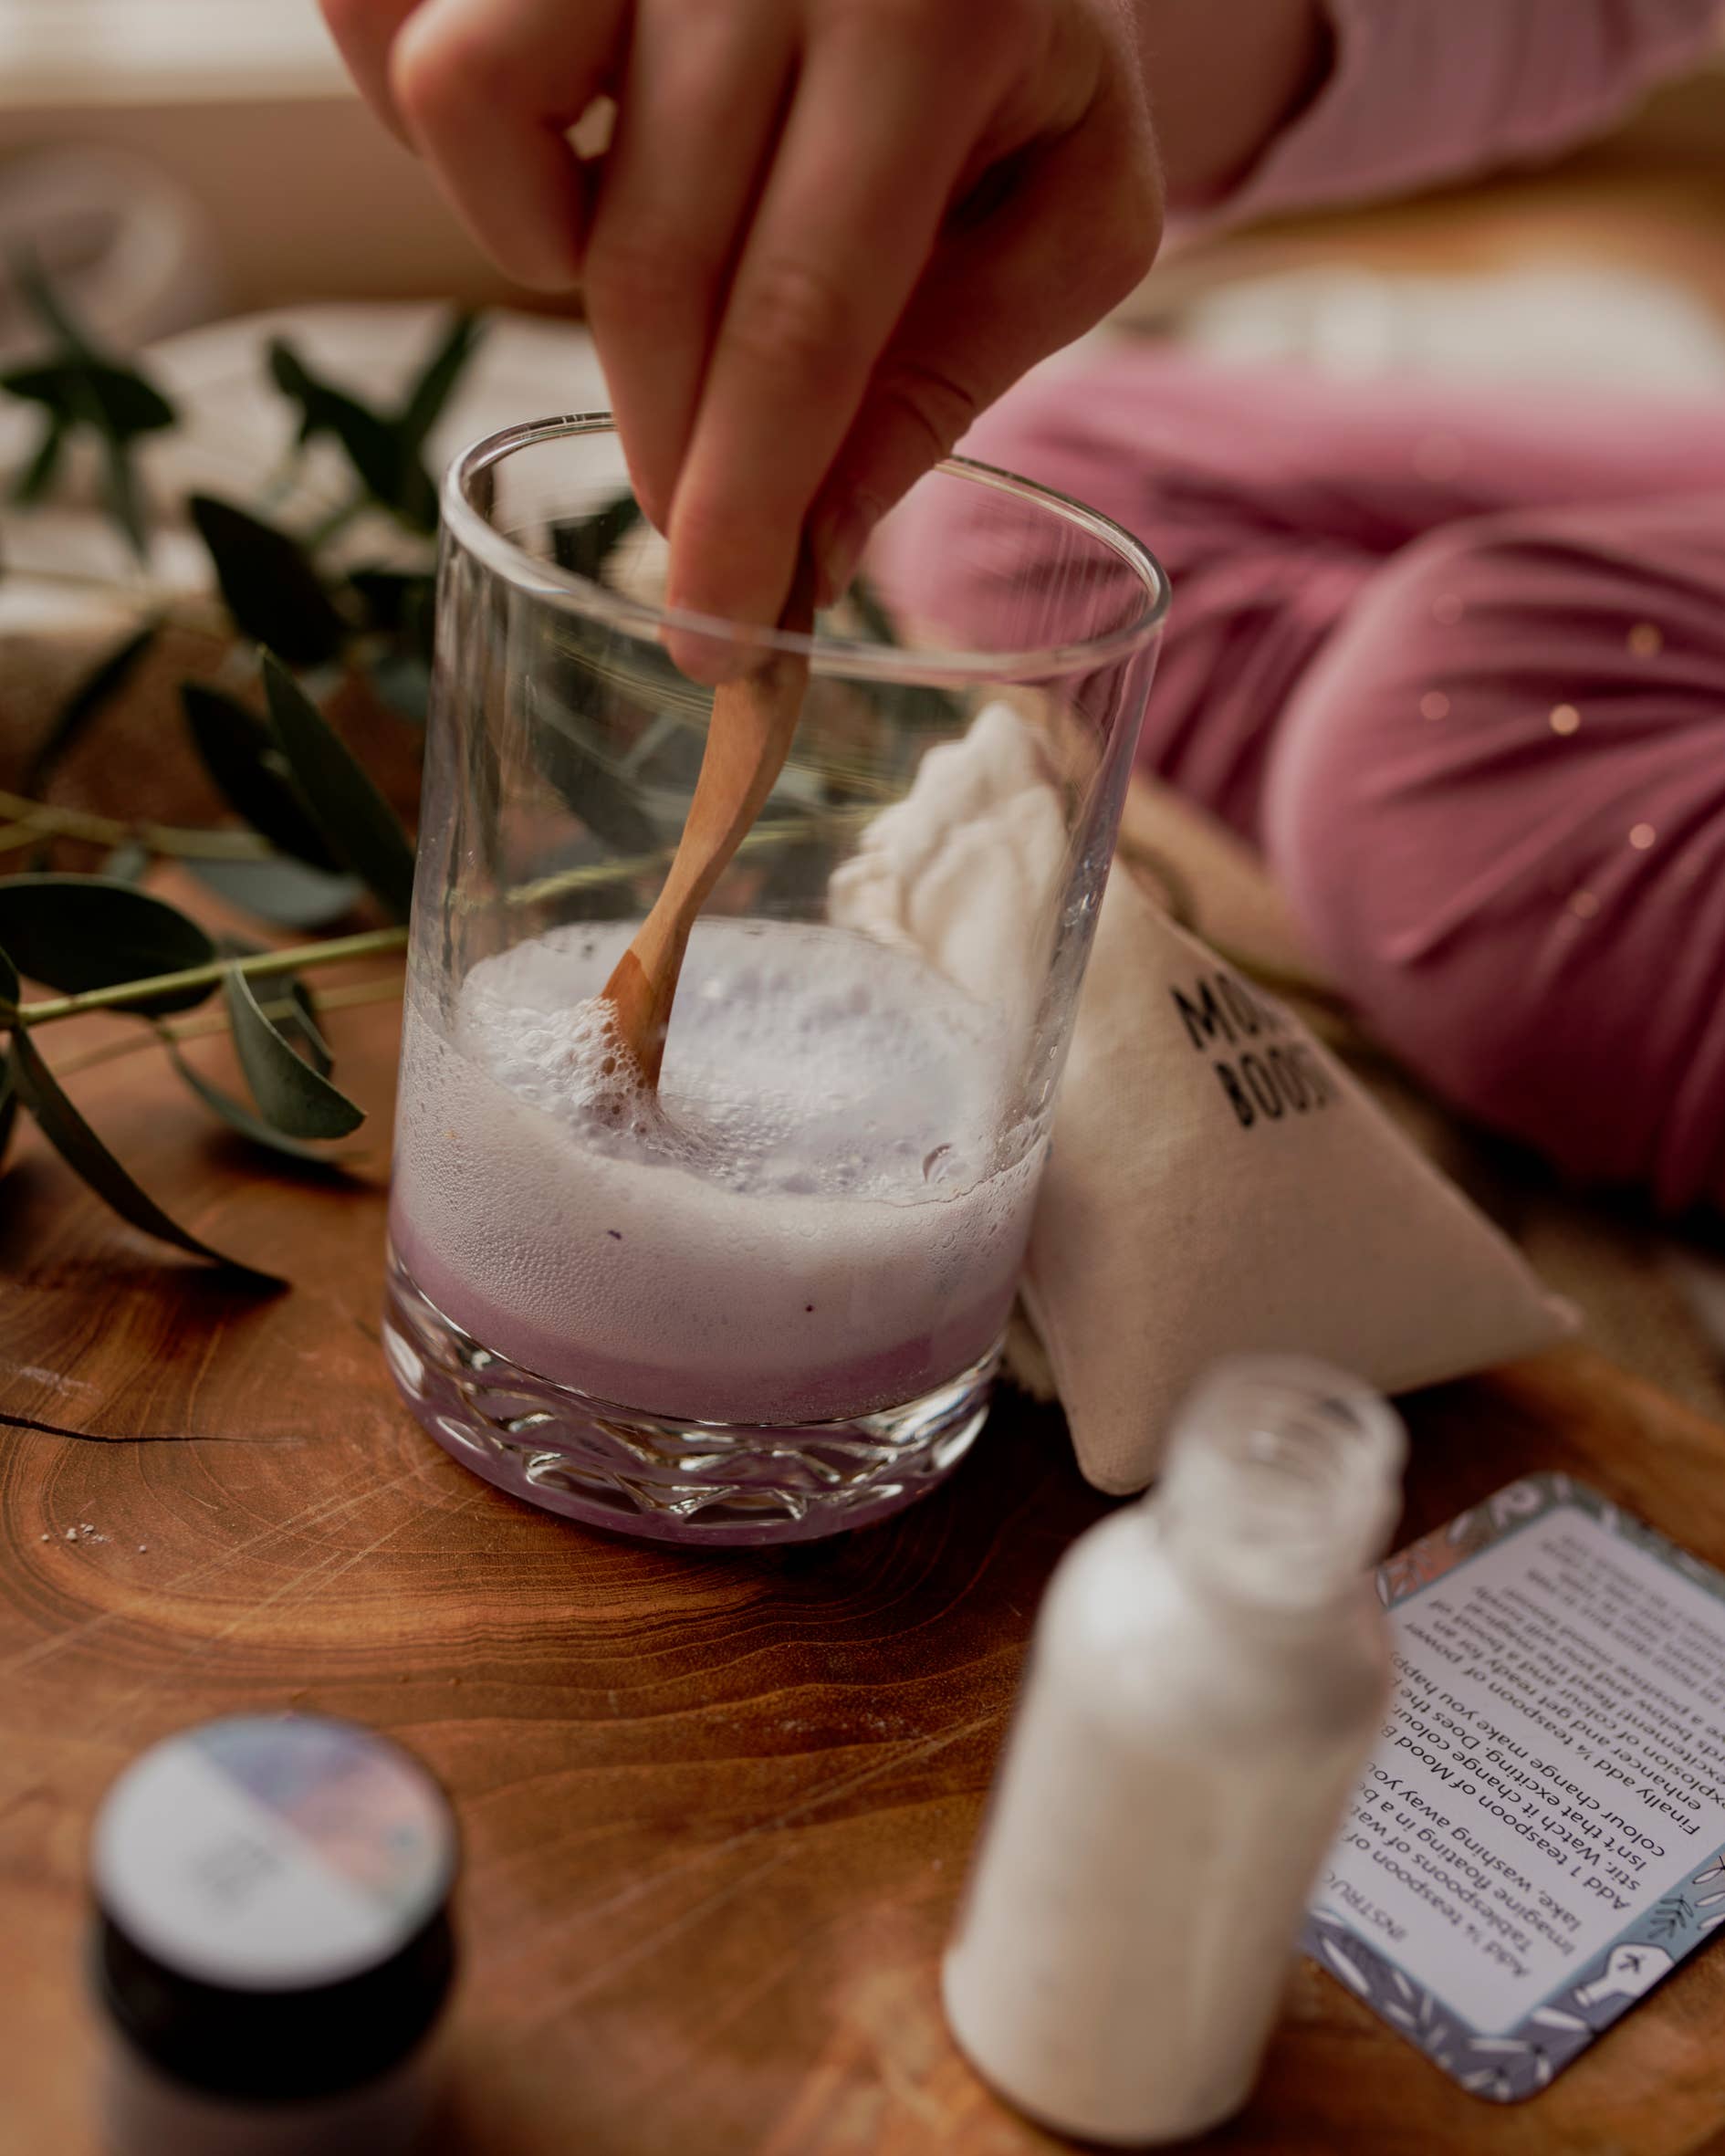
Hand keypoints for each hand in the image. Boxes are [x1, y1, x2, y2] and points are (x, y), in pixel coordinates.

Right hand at [320, 0, 1162, 651]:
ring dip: (539, 239)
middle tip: (702, 503)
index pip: (801, 318)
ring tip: (641, 235)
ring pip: (472, 108)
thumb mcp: (1070, 204)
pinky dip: (455, 128)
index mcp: (930, 17)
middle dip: (664, 438)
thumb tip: (817, 543)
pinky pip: (385, 24)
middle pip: (646, 265)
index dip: (741, 507)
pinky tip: (564, 143)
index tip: (713, 646)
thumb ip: (957, 369)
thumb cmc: (1019, 45)